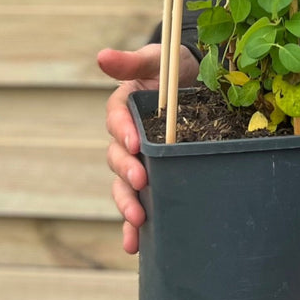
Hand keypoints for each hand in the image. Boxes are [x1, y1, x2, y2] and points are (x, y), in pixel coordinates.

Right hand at [97, 43, 198, 253]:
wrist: (198, 84)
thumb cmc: (175, 68)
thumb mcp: (157, 60)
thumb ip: (133, 62)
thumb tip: (101, 55)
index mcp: (124, 107)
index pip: (116, 119)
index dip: (122, 132)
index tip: (134, 142)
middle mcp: (126, 136)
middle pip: (116, 157)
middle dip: (126, 171)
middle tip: (141, 180)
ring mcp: (138, 160)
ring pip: (124, 184)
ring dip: (126, 203)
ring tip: (137, 218)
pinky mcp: (152, 178)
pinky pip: (138, 202)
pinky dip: (133, 225)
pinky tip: (134, 243)